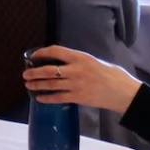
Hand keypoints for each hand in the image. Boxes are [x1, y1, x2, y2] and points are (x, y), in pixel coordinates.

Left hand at [22, 45, 140, 113]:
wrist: (124, 92)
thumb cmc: (112, 75)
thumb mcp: (95, 61)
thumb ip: (79, 61)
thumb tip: (64, 63)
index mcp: (80, 57)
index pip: (56, 51)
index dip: (42, 52)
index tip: (33, 55)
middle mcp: (76, 69)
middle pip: (49, 70)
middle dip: (35, 72)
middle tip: (25, 74)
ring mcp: (76, 84)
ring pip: (51, 84)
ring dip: (37, 85)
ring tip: (28, 86)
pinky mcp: (79, 97)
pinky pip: (59, 97)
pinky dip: (47, 98)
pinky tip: (40, 98)